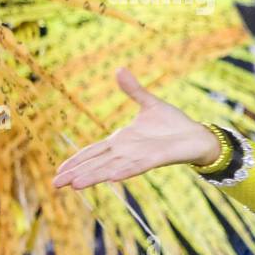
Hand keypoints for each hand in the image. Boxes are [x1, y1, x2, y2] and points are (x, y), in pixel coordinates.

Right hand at [53, 69, 221, 190]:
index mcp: (121, 141)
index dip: (76, 160)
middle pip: (97, 164)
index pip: (93, 152)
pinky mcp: (156, 159)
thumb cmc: (173, 123)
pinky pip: (138, 166)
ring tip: (76, 185)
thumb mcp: (149, 103)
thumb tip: (118, 69)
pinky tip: (113, 178)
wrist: (198, 134)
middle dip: (77, 174)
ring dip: (95, 176)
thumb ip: (133, 90)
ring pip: (112, 168)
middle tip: (56, 185)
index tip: (59, 171)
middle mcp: (127, 152)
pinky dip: (125, 171)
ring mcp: (140, 156)